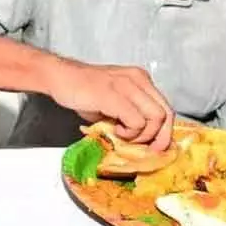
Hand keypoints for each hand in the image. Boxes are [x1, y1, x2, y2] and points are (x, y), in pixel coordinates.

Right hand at [43, 61, 173, 150]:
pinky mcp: (114, 95)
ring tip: (121, 134)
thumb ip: (129, 113)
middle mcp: (138, 79)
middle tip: (144, 149)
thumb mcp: (113, 102)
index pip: (165, 107)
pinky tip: (114, 129)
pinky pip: (136, 121)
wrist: (60, 77)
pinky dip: (129, 132)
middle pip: (165, 113)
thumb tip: (143, 139)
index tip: (156, 147)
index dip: (165, 131)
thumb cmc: (84, 90)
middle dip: (158, 137)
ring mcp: (127, 85)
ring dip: (141, 135)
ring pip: (155, 118)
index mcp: (141, 79)